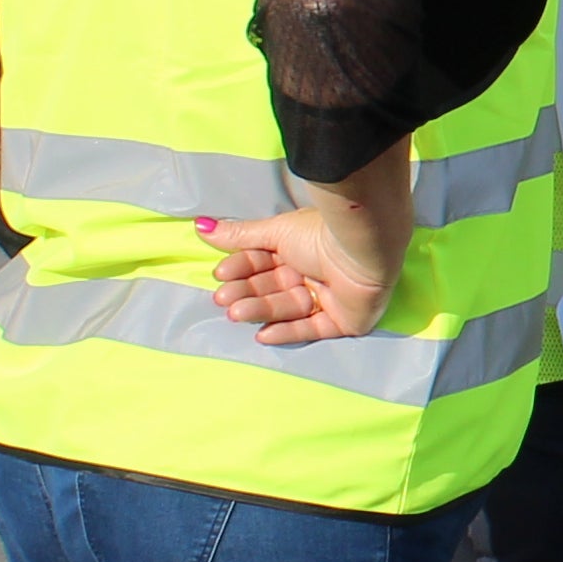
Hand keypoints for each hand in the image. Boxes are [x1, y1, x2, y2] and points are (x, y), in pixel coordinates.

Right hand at [200, 208, 390, 348]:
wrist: (361, 247)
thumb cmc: (319, 234)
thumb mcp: (275, 232)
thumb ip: (240, 235)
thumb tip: (202, 226)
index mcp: (300, 249)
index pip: (265, 262)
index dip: (242, 268)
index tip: (220, 273)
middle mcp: (313, 272)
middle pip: (273, 287)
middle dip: (247, 292)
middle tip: (222, 298)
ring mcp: (329, 298)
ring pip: (288, 308)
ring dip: (260, 310)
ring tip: (235, 312)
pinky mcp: (343, 321)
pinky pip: (311, 329)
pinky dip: (287, 332)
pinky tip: (263, 334)